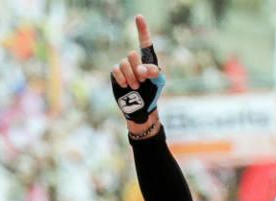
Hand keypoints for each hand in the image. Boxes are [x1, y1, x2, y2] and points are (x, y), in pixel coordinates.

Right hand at [110, 15, 164, 130]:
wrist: (141, 107)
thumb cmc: (152, 93)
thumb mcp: (158, 82)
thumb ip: (153, 72)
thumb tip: (142, 69)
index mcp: (148, 59)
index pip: (145, 42)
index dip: (142, 29)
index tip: (138, 17)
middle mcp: (135, 60)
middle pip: (132, 54)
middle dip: (137, 68)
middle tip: (142, 80)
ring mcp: (125, 67)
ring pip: (124, 63)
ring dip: (131, 76)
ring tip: (135, 86)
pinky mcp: (116, 74)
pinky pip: (116, 70)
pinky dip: (122, 78)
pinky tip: (126, 85)